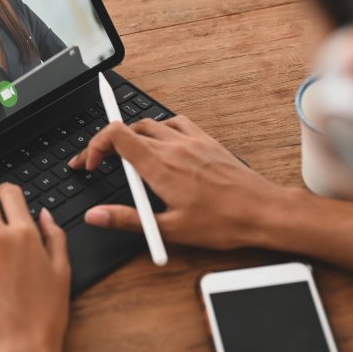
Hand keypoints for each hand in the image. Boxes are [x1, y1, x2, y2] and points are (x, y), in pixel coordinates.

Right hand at [69, 116, 289, 250]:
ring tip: (124, 156)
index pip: (115, 136)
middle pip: (128, 129)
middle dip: (106, 144)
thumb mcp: (169, 229)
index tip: (90, 164)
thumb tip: (97, 216)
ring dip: (131, 135)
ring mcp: (192, 141)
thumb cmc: (223, 222)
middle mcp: (174, 147)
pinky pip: (177, 122)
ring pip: (150, 123)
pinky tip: (161, 144)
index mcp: (160, 166)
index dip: (94, 146)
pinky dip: (160, 129)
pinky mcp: (207, 142)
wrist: (262, 212)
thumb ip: (128, 220)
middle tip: (98, 163)